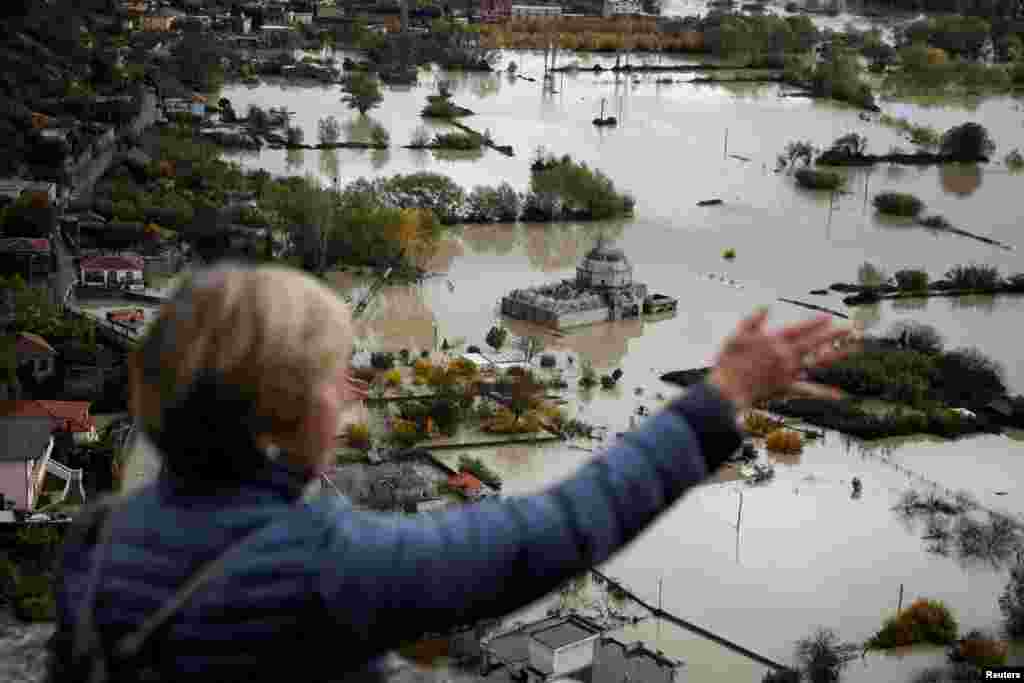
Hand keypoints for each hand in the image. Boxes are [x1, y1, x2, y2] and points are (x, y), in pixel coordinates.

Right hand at [708, 308, 857, 411]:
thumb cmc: (728, 363)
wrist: (727, 391)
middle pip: (816, 342)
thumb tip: (766, 305)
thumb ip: (753, 320)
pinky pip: (809, 390)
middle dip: (835, 334)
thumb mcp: (736, 336)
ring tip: (855, 347)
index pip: (800, 329)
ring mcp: (789, 372)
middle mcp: (787, 355)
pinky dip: (824, 393)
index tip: (829, 317)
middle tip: (852, 327)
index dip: (815, 323)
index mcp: (775, 341)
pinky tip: (840, 395)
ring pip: (818, 361)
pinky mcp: (787, 387)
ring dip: (838, 354)